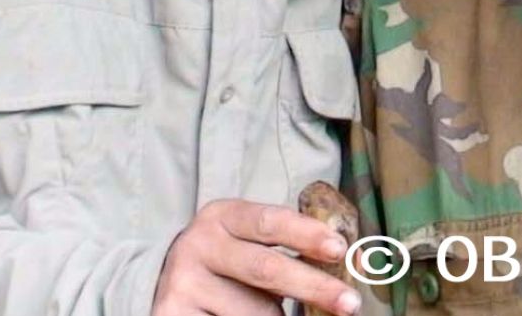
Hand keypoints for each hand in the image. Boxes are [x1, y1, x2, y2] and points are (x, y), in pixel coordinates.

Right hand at [153, 199, 360, 315]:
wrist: (172, 284)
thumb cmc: (229, 265)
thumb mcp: (251, 244)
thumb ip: (287, 249)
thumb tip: (345, 264)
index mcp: (222, 216)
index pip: (269, 222)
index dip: (306, 234)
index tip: (339, 248)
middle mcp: (198, 244)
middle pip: (266, 269)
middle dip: (313, 287)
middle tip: (349, 303)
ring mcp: (182, 281)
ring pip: (254, 312)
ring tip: (268, 313)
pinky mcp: (173, 314)